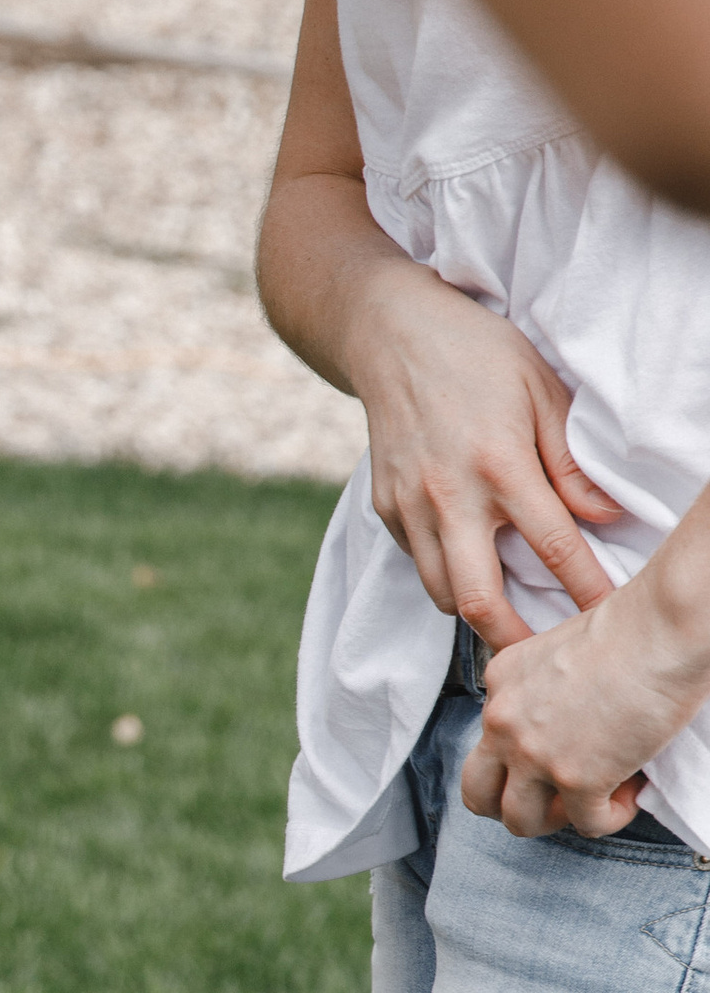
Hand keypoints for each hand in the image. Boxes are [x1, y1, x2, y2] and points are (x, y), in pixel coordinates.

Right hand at [345, 262, 620, 646]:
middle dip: (514, 640)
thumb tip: (605, 517)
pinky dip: (445, 574)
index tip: (606, 619)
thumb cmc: (477, 355)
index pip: (553, 546)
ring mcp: (409, 506)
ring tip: (508, 617)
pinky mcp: (385, 509)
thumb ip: (570, 462)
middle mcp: (449, 495)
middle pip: (479, 600)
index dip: (584, 590)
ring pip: (442, 593)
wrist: (390, 335)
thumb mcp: (541, 391)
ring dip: (477, 612)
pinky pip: (418, 562)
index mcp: (500, 464)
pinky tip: (469, 561)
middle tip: (542, 658)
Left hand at [461, 577, 703, 839]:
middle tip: (552, 798)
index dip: (526, 754)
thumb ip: (544, 689)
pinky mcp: (576, 778)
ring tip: (591, 800)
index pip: (489, 738)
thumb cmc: (631, 626)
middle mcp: (503, 721)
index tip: (567, 746)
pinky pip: (587, 825)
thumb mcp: (560, 649)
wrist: (661, 626)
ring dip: (556, 819)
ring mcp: (534, 754)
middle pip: (477, 792)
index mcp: (498, 682)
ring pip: (518, 820)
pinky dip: (611, 817)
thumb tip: (568, 726)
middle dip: (510, 805)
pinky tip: (630, 791)